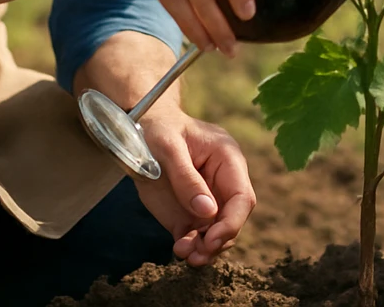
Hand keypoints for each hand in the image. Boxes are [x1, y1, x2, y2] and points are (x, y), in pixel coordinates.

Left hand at [133, 105, 257, 264]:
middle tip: (197, 254)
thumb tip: (208, 212)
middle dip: (219, 240)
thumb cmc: (159, 129)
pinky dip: (191, 247)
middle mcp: (223, 183)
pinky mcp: (188, 213)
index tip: (212, 239)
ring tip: (185, 254)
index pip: (242, 197)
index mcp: (228, 160)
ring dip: (206, 249)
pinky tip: (179, 249)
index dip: (232, 221)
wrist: (141, 129)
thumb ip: (187, 178)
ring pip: (217, 233)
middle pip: (233, 219)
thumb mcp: (169, 147)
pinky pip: (196, 236)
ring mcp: (206, 200)